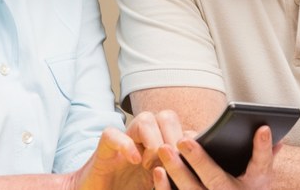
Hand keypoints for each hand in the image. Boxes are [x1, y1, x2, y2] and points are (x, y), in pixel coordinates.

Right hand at [70, 111, 189, 189]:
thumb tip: (196, 170)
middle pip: (167, 117)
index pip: (181, 129)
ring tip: (150, 164)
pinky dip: (126, 145)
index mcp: (159, 148)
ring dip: (153, 140)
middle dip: (173, 137)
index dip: (188, 140)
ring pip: (144, 119)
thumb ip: (173, 175)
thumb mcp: (158, 185)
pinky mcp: (104, 150)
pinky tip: (135, 161)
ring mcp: (124, 143)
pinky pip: (113, 133)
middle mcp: (143, 141)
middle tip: (170, 162)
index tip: (191, 159)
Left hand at [152, 125, 278, 189]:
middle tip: (183, 140)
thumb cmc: (249, 188)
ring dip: (177, 172)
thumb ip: (264, 152)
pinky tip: (157, 171)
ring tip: (165, 150)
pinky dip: (166, 188)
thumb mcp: (262, 174)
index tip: (263, 127)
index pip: (261, 163)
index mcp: (255, 184)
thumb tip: (268, 128)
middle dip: (199, 161)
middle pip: (216, 180)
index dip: (263, 147)